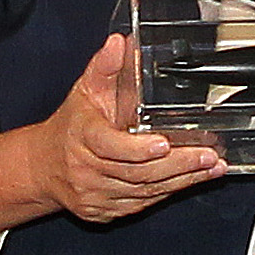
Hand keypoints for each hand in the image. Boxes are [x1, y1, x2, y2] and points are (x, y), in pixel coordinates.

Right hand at [36, 36, 223, 224]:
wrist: (43, 167)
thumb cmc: (71, 126)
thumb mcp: (84, 91)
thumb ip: (104, 67)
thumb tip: (120, 42)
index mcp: (83, 137)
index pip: (110, 146)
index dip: (138, 148)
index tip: (164, 143)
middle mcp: (87, 170)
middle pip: (136, 173)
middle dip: (177, 165)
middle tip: (208, 156)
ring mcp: (96, 195)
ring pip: (144, 192)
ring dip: (182, 181)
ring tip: (211, 168)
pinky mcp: (106, 212)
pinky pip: (142, 204)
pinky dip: (169, 192)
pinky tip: (192, 180)